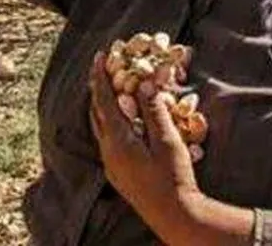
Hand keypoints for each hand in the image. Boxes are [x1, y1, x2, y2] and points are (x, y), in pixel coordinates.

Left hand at [88, 51, 205, 235]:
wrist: (175, 216)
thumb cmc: (174, 178)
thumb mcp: (168, 141)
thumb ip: (154, 111)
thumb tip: (144, 84)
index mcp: (118, 140)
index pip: (103, 100)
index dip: (100, 76)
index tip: (100, 55)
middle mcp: (108, 151)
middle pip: (96, 112)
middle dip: (98, 88)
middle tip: (103, 68)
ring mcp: (111, 163)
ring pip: (99, 126)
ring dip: (102, 106)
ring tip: (109, 89)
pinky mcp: (117, 172)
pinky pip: (106, 139)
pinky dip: (110, 122)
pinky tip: (121, 119)